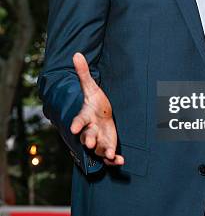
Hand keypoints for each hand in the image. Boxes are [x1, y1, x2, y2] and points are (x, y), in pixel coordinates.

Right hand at [70, 52, 123, 166]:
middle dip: (88, 139)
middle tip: (90, 143)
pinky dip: (113, 160)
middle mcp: (89, 130)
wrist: (101, 114)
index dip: (76, 124)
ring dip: (103, 152)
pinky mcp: (106, 146)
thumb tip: (76, 54)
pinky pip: (108, 156)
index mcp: (85, 116)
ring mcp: (98, 139)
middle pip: (87, 136)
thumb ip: (83, 73)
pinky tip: (121, 161)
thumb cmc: (95, 101)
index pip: (79, 120)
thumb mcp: (91, 86)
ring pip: (98, 148)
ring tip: (111, 154)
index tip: (73, 127)